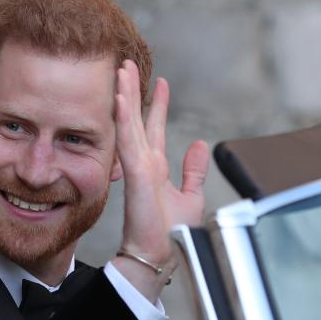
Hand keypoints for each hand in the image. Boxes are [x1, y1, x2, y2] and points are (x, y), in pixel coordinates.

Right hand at [114, 63, 209, 300]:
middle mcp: (144, 164)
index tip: (159, 82)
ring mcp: (138, 168)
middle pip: (136, 119)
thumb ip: (193, 171)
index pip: (154, 128)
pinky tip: (120, 98)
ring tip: (122, 70)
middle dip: (133, 91)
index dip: (156, 104)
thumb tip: (200, 145)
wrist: (160, 256)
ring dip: (125, 96)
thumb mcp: (190, 196)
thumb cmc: (171, 234)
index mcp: (155, 168)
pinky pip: (128, 141)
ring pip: (129, 124)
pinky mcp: (136, 175)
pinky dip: (124, 119)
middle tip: (128, 64)